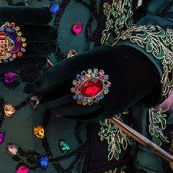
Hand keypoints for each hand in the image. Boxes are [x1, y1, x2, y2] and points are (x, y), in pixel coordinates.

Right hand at [0, 4, 54, 78]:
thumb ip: (8, 10)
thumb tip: (31, 8)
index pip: (19, 14)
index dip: (37, 15)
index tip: (49, 14)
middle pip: (23, 34)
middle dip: (42, 34)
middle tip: (53, 33)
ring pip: (22, 51)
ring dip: (40, 49)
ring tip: (50, 46)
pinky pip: (14, 65)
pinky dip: (30, 63)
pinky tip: (41, 59)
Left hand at [32, 44, 159, 120]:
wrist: (138, 69)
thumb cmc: (108, 61)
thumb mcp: (92, 55)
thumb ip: (73, 66)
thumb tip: (47, 80)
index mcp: (94, 61)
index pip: (64, 71)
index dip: (46, 80)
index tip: (34, 85)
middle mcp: (101, 80)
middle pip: (67, 92)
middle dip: (49, 96)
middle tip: (38, 97)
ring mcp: (106, 98)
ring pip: (74, 107)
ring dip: (57, 107)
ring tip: (48, 105)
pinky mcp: (109, 112)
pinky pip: (85, 117)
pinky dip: (71, 115)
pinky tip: (63, 111)